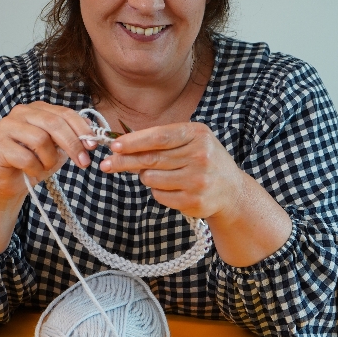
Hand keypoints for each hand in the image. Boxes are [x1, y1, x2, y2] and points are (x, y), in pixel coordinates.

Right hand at [0, 102, 96, 199]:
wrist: (9, 182)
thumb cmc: (35, 161)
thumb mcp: (59, 148)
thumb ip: (72, 135)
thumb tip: (91, 125)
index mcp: (38, 109)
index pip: (64, 113)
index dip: (81, 129)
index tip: (93, 146)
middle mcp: (21, 112)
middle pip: (53, 123)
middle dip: (72, 144)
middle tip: (83, 162)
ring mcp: (6, 126)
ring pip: (40, 139)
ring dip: (49, 159)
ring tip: (46, 166)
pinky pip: (25, 157)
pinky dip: (35, 168)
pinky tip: (33, 171)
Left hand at [100, 122, 244, 218]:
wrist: (231, 190)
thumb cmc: (203, 160)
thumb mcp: (190, 141)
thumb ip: (162, 141)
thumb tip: (122, 145)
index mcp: (198, 135)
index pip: (159, 137)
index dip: (134, 142)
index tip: (114, 146)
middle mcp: (200, 156)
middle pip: (151, 159)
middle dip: (124, 161)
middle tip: (106, 164)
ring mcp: (198, 180)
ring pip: (151, 179)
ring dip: (147, 177)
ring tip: (161, 175)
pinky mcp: (194, 201)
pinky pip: (159, 195)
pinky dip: (158, 191)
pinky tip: (172, 188)